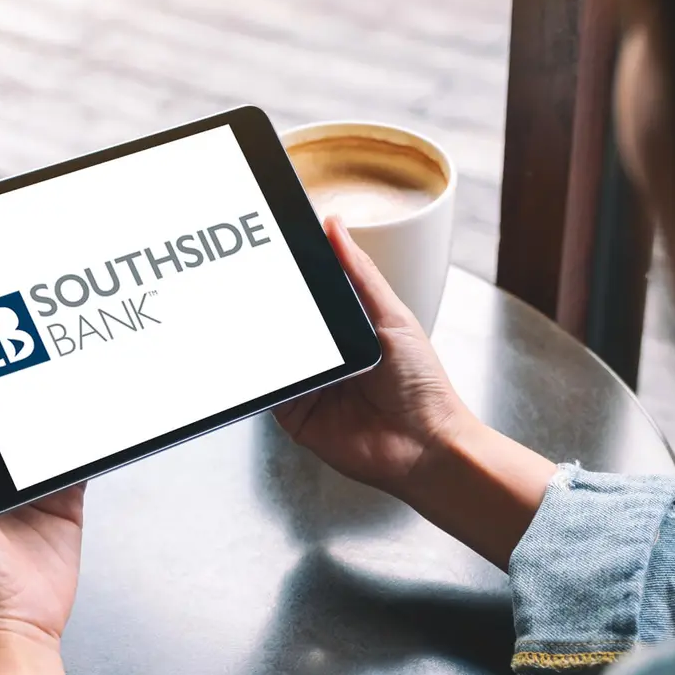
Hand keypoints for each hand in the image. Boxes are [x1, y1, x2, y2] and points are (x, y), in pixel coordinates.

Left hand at [0, 376, 82, 674]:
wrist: (12, 624)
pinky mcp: (62, 504)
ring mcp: (27, 493)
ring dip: (49, 419)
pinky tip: (85, 426)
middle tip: (22, 362)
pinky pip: (74, 466)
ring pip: (40, 440)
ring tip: (56, 386)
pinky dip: (81, 446)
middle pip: (1, 426)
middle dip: (11, 398)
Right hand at [272, 216, 478, 496]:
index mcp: (348, 329)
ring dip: (261, 340)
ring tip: (249, 317)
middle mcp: (325, 356)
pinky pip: (268, 390)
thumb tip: (335, 227)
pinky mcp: (294, 415)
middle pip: (285, 324)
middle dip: (268, 305)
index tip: (271, 250)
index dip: (291, 276)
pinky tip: (261, 360)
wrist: (425, 446)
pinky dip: (260, 376)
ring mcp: (308, 385)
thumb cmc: (423, 387)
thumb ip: (360, 274)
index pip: (309, 296)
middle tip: (250, 282)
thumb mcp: (393, 317)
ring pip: (272, 355)